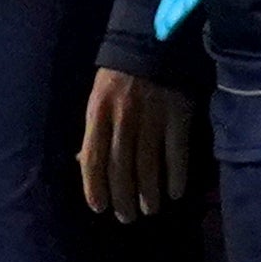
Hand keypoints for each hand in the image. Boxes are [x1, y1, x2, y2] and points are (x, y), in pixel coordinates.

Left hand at [81, 65, 199, 220]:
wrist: (152, 44)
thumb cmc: (119, 76)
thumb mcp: (97, 97)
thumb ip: (93, 130)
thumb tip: (82, 164)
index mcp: (98, 112)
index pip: (92, 157)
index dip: (94, 186)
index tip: (99, 208)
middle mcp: (123, 118)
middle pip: (121, 166)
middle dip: (122, 197)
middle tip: (126, 217)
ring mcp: (152, 117)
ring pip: (148, 164)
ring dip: (148, 192)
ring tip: (149, 209)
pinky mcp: (178, 115)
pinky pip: (176, 153)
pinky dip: (176, 176)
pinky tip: (174, 193)